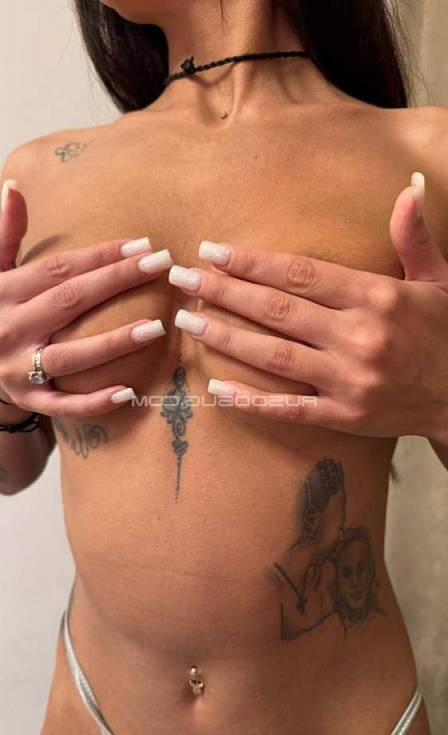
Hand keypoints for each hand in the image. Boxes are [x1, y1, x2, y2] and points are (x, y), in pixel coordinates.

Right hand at [0, 181, 171, 417]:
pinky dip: (95, 402)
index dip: (101, 256)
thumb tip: (13, 188)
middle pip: (70, 301)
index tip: (142, 245)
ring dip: (115, 341)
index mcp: (4, 292)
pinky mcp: (30, 400)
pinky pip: (64, 406)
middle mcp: (9, 329)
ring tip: (157, 327)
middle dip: (117, 281)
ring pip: (72, 355)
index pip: (59, 269)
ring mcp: (18, 369)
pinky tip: (129, 391)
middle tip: (161, 266)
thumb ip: (5, 234)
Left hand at [170, 174, 447, 439]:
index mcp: (378, 297)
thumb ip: (414, 236)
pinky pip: (290, 409)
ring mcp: (350, 381)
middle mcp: (359, 337)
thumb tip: (409, 186)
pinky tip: (217, 386)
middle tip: (182, 278)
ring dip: (227, 338)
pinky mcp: (345, 416)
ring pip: (275, 357)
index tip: (213, 251)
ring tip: (188, 321)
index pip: (301, 274)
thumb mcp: (440, 279)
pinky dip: (252, 400)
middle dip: (225, 292)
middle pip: (278, 310)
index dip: (252, 262)